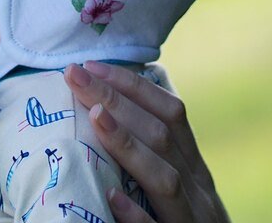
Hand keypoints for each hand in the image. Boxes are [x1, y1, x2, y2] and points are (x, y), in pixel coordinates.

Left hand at [64, 62, 229, 222]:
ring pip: (164, 179)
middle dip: (116, 99)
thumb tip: (111, 103)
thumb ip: (157, 149)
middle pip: (160, 136)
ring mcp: (191, 220)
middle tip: (73, 74)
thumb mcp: (181, 180)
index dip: (133, 85)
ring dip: (128, 144)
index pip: (170, 112)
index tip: (92, 65)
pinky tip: (111, 198)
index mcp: (195, 166)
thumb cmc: (188, 221)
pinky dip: (137, 216)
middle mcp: (198, 189)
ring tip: (95, 116)